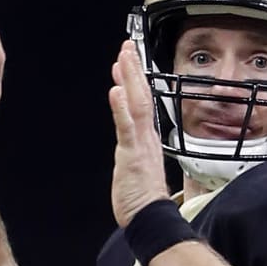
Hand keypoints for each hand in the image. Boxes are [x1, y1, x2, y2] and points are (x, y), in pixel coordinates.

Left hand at [109, 39, 169, 226]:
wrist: (150, 219)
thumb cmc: (143, 200)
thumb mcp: (139, 170)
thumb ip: (137, 153)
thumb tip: (136, 144)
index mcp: (147, 140)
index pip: (141, 103)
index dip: (134, 81)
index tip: (127, 62)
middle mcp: (146, 137)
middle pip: (141, 96)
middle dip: (133, 70)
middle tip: (127, 47)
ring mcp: (140, 144)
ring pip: (136, 104)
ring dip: (128, 79)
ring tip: (123, 57)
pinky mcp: (132, 154)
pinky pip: (127, 126)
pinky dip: (121, 107)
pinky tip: (116, 90)